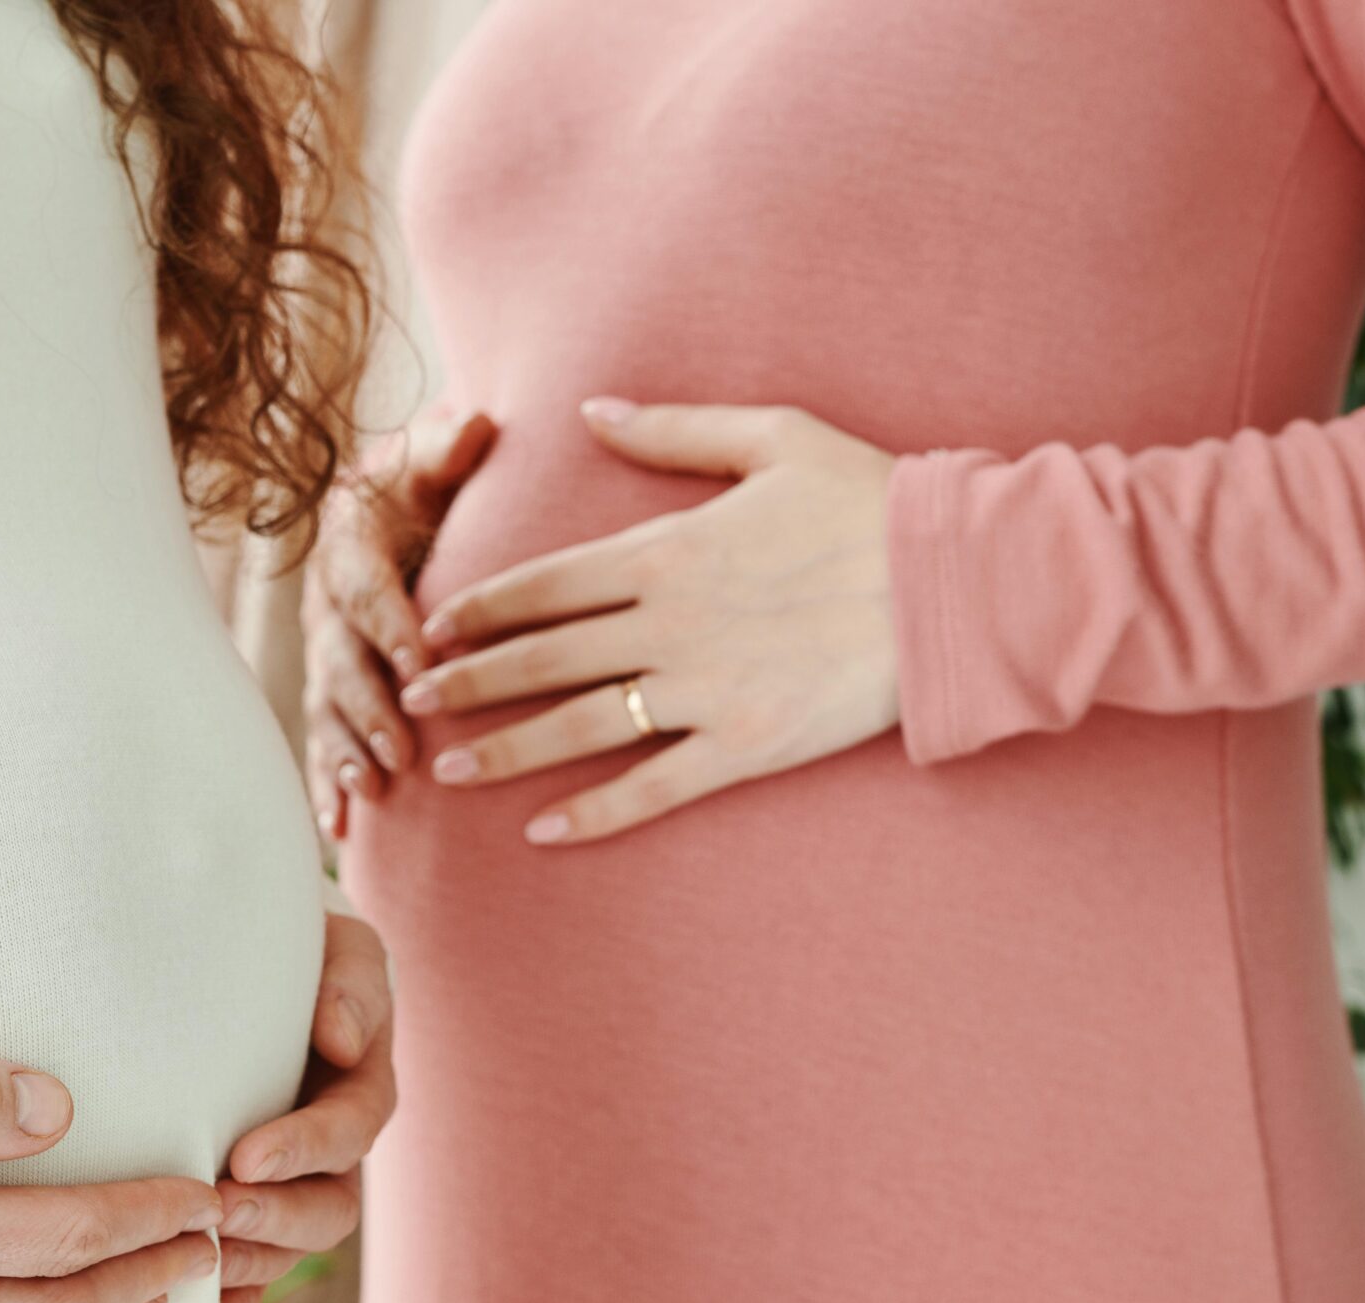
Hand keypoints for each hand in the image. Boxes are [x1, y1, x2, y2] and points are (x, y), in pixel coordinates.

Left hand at [213, 912, 393, 1302]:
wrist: (250, 966)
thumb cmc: (304, 955)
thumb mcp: (342, 950)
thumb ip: (353, 985)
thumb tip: (342, 1039)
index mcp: (360, 1092)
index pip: (348, 1134)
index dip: (304, 1151)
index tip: (247, 1157)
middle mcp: (332, 1154)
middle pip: (327, 1212)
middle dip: (275, 1218)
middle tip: (217, 1212)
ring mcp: (294, 1188)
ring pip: (288, 1250)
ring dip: (249, 1259)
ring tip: (195, 1256)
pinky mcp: (252, 1209)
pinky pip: (252, 1273)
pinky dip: (232, 1297)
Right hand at [303, 404, 498, 837]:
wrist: (378, 505)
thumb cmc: (419, 485)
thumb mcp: (433, 459)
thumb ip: (453, 448)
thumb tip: (480, 425)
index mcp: (351, 550)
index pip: (371, 592)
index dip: (393, 627)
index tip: (426, 661)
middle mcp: (328, 607)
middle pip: (343, 664)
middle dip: (370, 710)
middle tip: (401, 752)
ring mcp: (324, 655)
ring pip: (328, 710)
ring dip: (347, 753)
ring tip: (372, 792)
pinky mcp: (328, 690)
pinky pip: (322, 741)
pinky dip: (326, 784)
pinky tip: (337, 828)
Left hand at [403, 398, 899, 844]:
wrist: (957, 578)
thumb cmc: (870, 498)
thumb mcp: (772, 436)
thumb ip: (672, 428)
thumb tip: (592, 409)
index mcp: (669, 550)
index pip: (546, 582)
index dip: (481, 607)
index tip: (432, 625)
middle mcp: (672, 623)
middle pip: (544, 657)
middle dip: (467, 680)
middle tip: (407, 700)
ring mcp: (706, 690)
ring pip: (581, 725)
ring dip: (508, 749)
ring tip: (447, 770)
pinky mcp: (748, 745)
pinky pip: (655, 787)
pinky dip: (596, 813)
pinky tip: (543, 831)